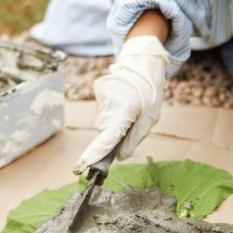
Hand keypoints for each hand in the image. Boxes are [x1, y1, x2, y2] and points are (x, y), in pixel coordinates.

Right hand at [74, 35, 168, 173]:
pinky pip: (106, 115)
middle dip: (115, 140)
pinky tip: (126, 105)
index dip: (94, 155)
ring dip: (117, 125)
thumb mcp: (151, 117)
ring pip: (106, 125)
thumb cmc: (149, 90)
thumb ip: (135, 138)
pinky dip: (114, 116)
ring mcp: (101, 102)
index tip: (81, 167)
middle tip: (133, 126)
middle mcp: (108, 109)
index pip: (106, 140)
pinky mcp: (99, 97)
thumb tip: (120, 156)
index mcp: (123, 114)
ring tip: (133, 112)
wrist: (141, 64)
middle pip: (106, 135)